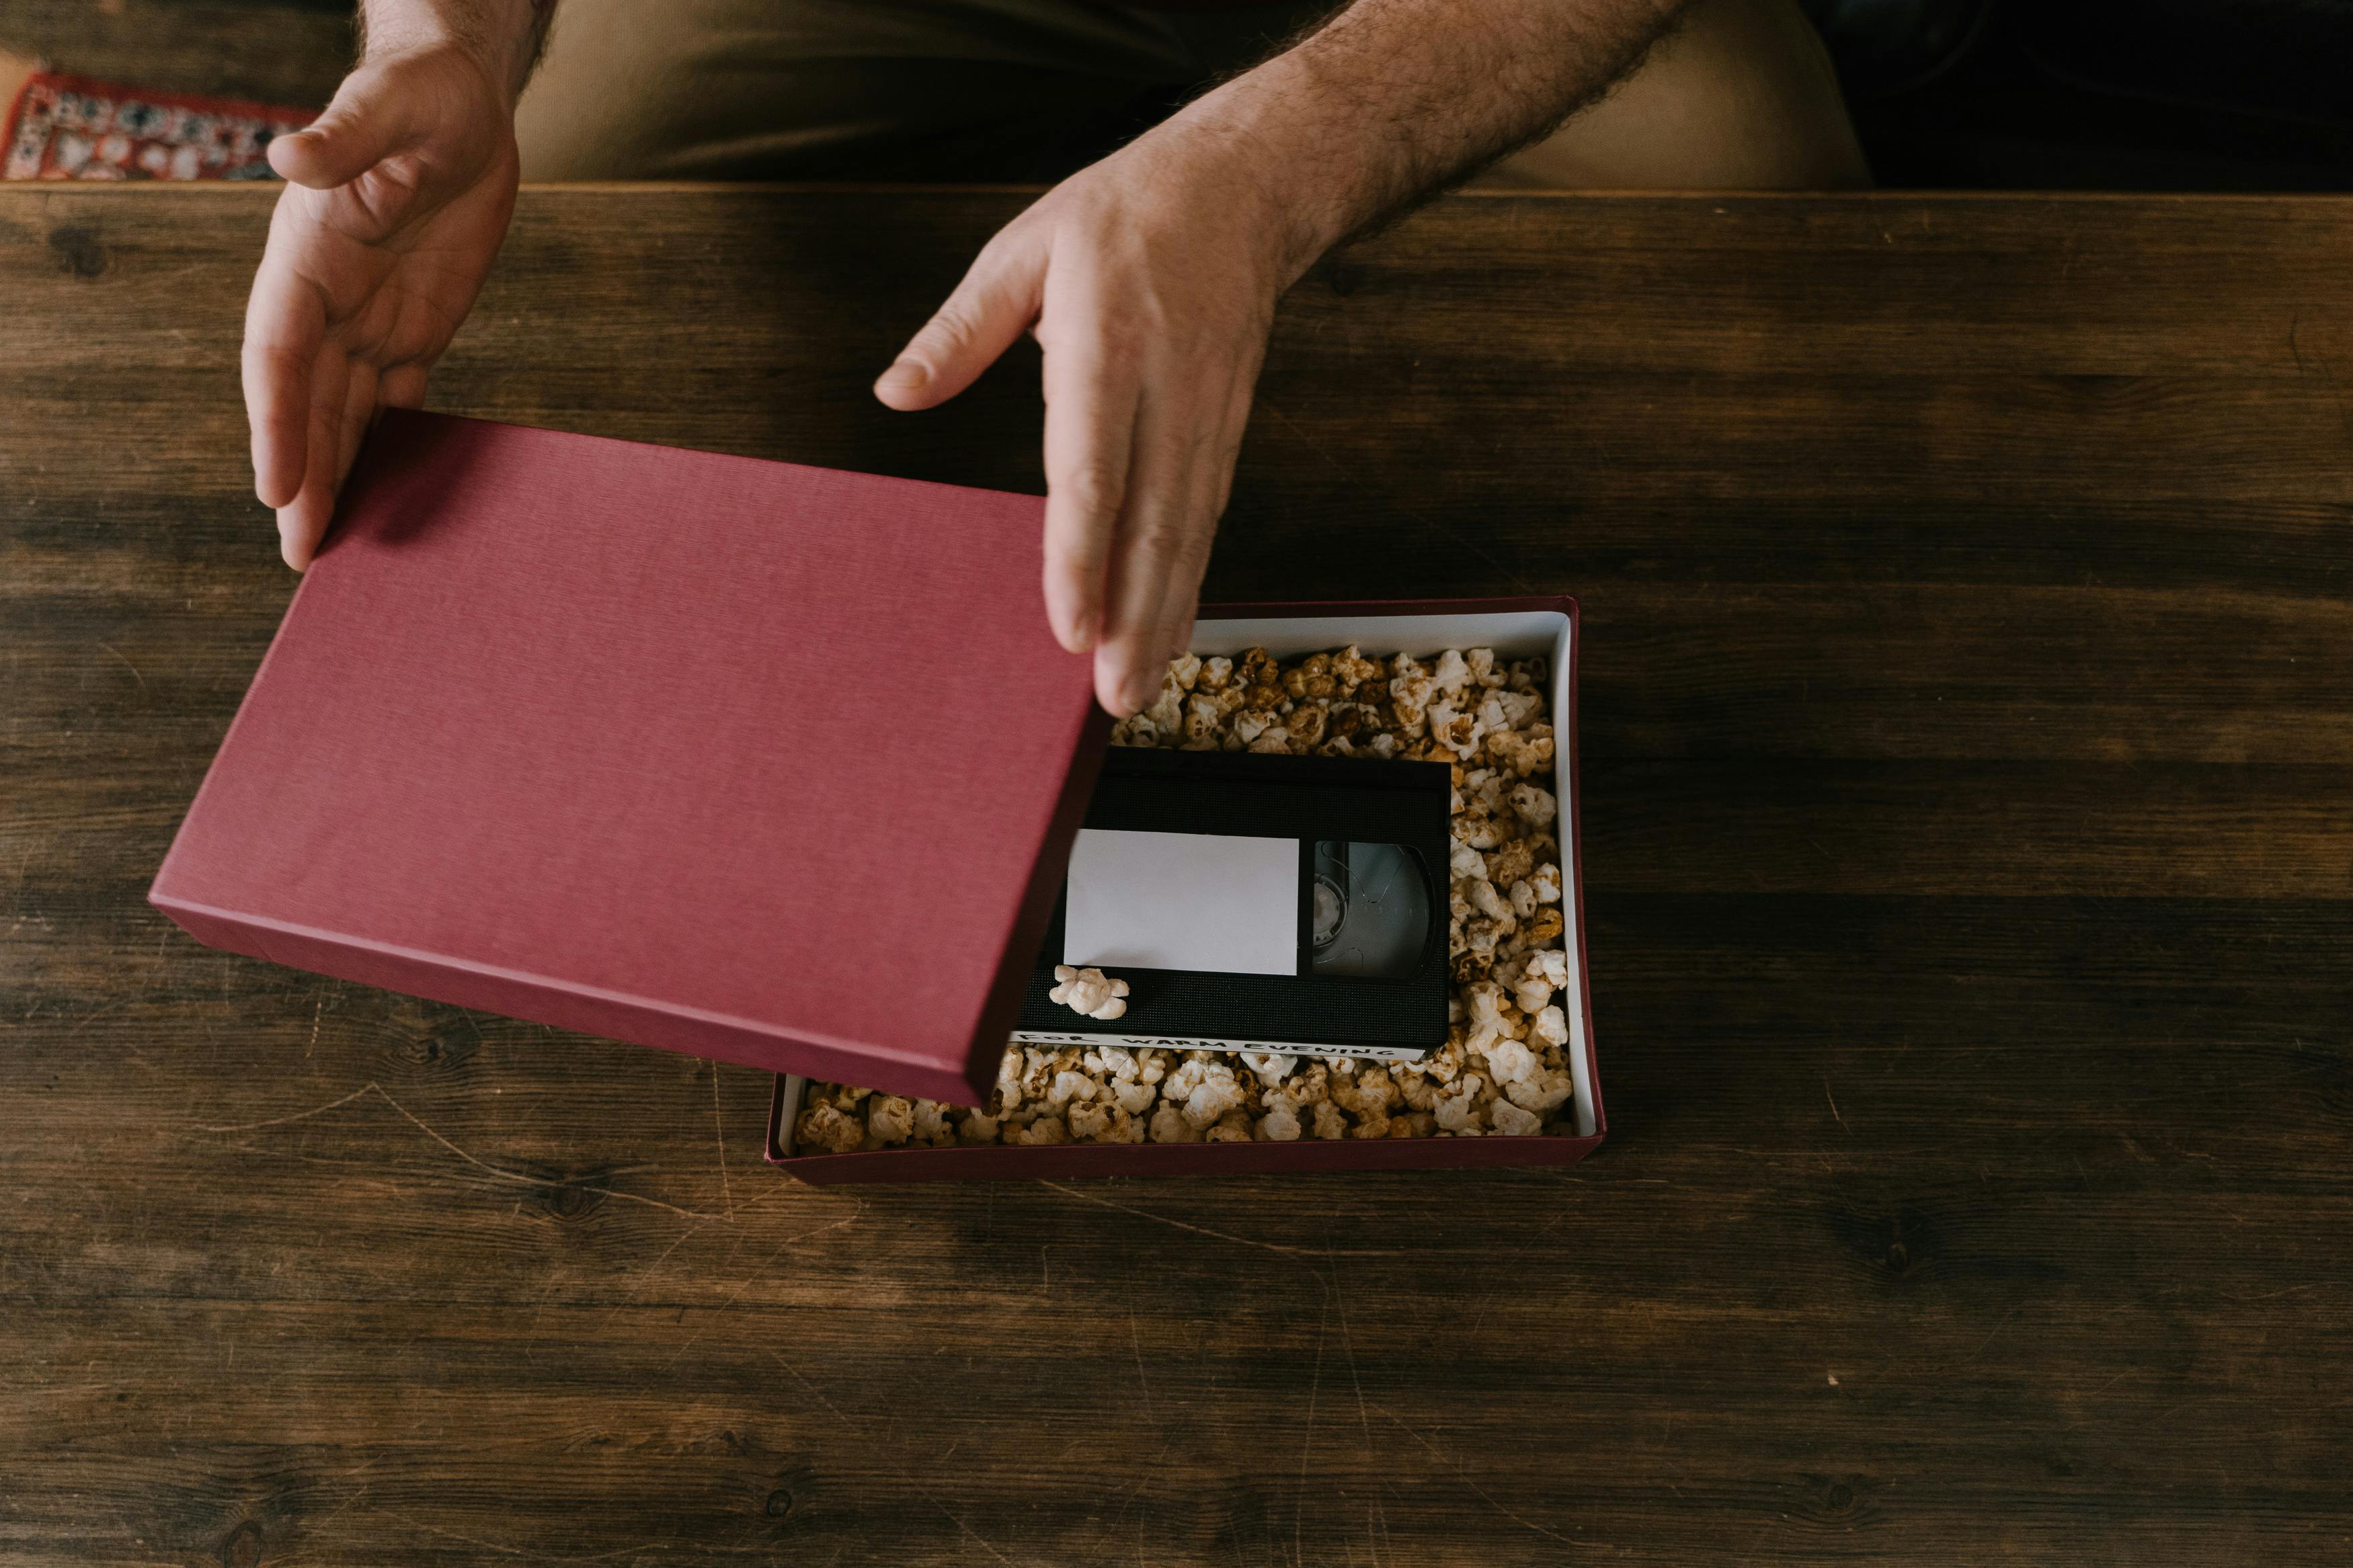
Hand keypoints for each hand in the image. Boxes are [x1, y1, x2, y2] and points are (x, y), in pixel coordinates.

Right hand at [244, 43, 519, 567]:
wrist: (459, 104)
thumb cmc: (419, 98)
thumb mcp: (388, 108)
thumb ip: (343, 139)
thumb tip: (290, 157)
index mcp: (304, 257)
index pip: (278, 354)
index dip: (275, 421)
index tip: (275, 485)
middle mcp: (325, 300)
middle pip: (304, 404)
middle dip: (300, 478)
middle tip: (299, 553)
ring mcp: (367, 321)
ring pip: (342, 415)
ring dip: (333, 479)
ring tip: (326, 549)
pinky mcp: (414, 331)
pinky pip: (394, 403)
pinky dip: (386, 452)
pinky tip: (386, 501)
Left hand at [874, 127, 1295, 715]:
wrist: (1245, 188)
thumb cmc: (1122, 216)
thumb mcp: (1025, 248)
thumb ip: (959, 330)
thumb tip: (894, 393)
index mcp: (1107, 343)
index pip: (1093, 468)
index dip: (1082, 555)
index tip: (1068, 625)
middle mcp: (1165, 390)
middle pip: (1152, 523)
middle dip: (1133, 617)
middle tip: (1112, 697)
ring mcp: (1205, 416)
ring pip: (1187, 533)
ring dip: (1164, 617)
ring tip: (1136, 690)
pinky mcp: (1225, 431)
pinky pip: (1206, 521)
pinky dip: (1189, 585)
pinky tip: (1170, 637)